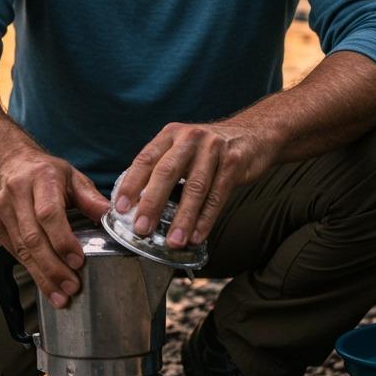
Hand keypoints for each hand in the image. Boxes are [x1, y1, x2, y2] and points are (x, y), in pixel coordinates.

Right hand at [0, 149, 109, 308]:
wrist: (9, 162)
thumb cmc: (46, 172)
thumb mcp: (72, 177)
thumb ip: (91, 198)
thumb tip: (111, 216)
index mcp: (41, 178)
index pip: (48, 214)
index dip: (63, 240)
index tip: (78, 261)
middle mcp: (17, 193)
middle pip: (33, 237)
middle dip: (53, 267)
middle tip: (72, 287)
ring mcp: (2, 209)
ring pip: (21, 249)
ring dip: (42, 275)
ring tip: (61, 295)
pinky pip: (13, 251)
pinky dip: (31, 270)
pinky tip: (46, 285)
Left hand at [114, 120, 281, 246]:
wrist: (254, 134)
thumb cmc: (210, 149)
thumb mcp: (182, 147)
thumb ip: (161, 167)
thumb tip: (135, 203)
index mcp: (170, 134)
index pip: (145, 159)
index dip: (131, 184)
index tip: (120, 208)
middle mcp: (189, 138)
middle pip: (166, 172)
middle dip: (152, 203)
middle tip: (141, 229)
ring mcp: (213, 149)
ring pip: (195, 188)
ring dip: (183, 218)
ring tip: (173, 241)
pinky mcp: (234, 163)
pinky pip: (217, 195)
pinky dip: (206, 219)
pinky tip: (197, 236)